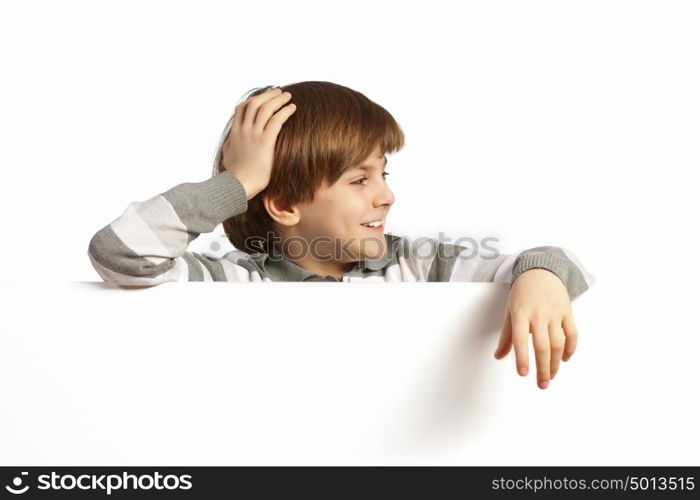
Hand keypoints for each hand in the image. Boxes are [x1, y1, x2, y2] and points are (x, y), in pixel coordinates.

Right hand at [222, 87, 295, 198]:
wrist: (237, 185)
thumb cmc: (235, 176)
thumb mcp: (228, 155)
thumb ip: (231, 144)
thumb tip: (232, 141)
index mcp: (235, 132)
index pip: (242, 108)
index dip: (254, 100)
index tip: (264, 97)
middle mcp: (243, 130)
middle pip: (255, 103)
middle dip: (268, 95)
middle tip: (278, 92)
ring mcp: (253, 135)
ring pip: (266, 108)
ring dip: (278, 100)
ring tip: (288, 96)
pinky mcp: (265, 142)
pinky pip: (276, 120)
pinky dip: (285, 111)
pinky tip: (292, 108)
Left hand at [493, 268, 578, 389]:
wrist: (540, 271)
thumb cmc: (521, 294)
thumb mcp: (509, 311)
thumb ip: (506, 336)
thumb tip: (498, 357)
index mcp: (520, 314)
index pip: (520, 339)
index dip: (522, 357)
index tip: (523, 374)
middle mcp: (538, 314)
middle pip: (542, 346)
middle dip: (542, 368)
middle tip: (542, 385)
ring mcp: (554, 313)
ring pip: (558, 343)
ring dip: (556, 363)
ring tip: (551, 375)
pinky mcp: (567, 311)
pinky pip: (572, 333)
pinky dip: (570, 349)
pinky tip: (565, 359)